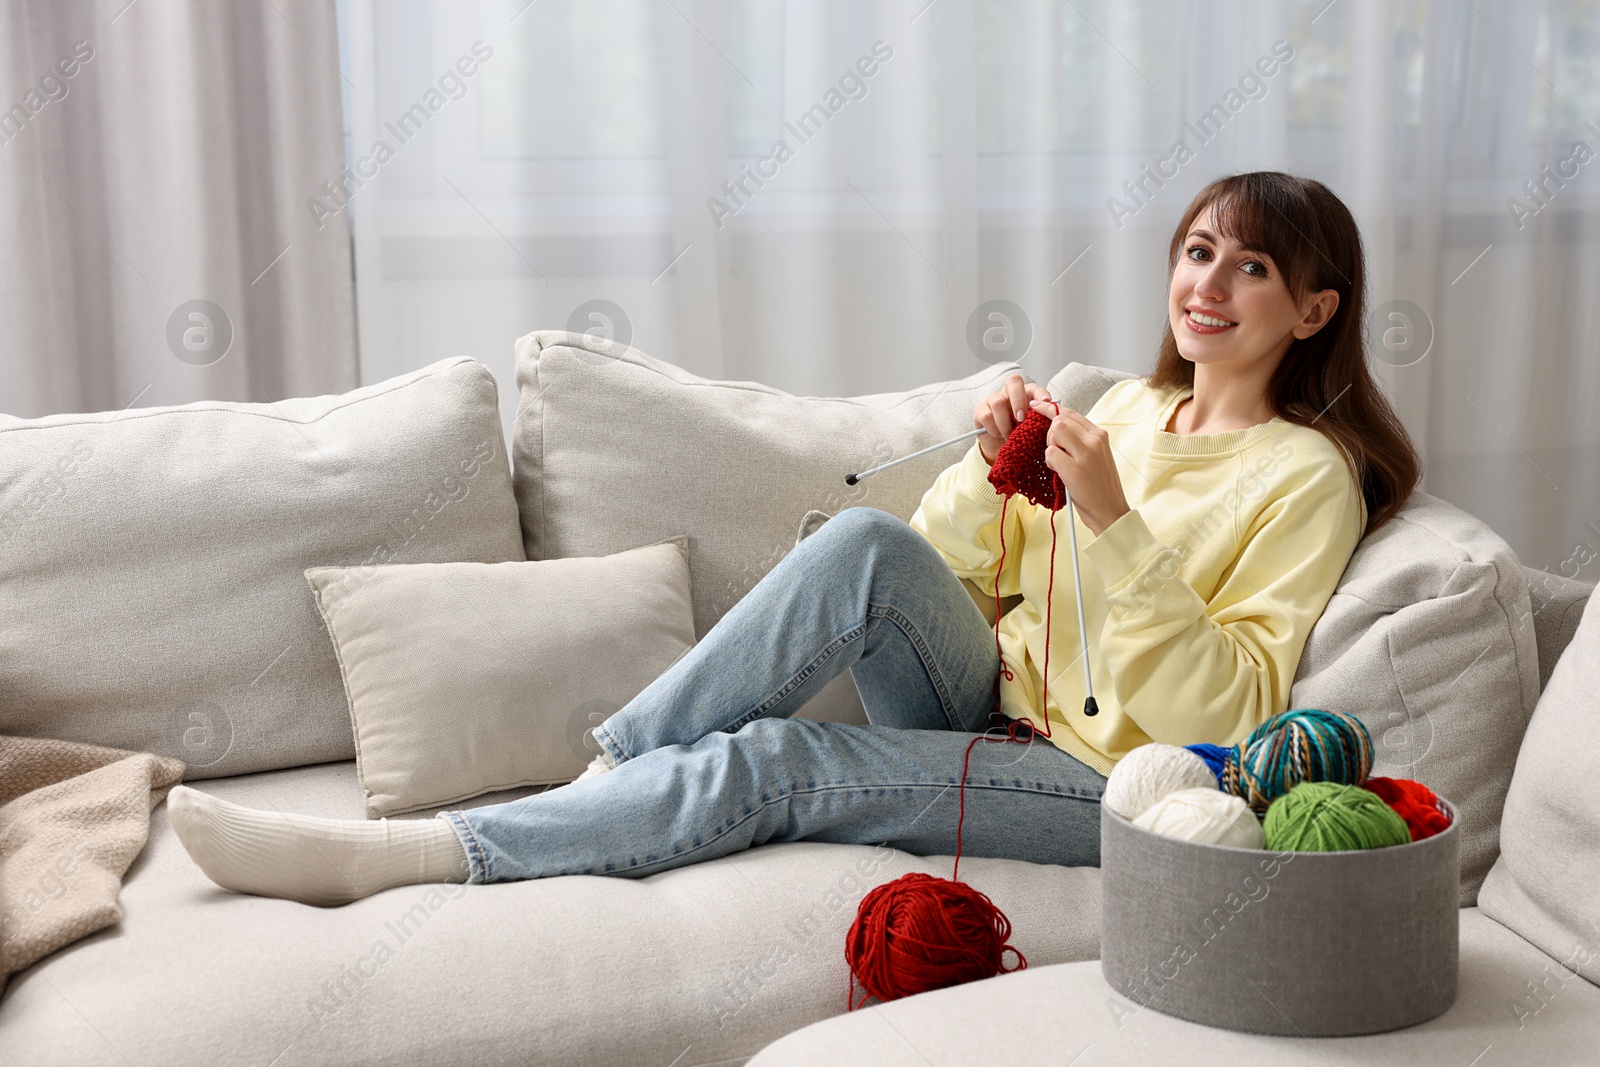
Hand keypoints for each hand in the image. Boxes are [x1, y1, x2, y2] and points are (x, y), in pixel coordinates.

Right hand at [973, 373, 1053, 463]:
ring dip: (1006, 422)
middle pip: (1013, 382)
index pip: (1033, 387)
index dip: (1040, 393)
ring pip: (998, 402)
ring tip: (1010, 435)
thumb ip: (1039, 419)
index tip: (1047, 402)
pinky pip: (987, 416)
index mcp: (1025, 395)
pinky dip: (994, 429)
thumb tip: (1050, 417)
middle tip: (1022, 419)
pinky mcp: (981, 411)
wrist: (1001, 448)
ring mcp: (993, 400)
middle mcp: (1009, 393)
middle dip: (1019, 400)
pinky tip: (998, 434)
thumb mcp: (1032, 428)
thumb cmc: (1019, 435)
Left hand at [1028, 397, 1130, 536]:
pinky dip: (1050, 463)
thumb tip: (1055, 425)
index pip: (1070, 412)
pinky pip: (1050, 454)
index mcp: (1099, 435)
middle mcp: (1095, 440)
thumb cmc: (1099, 486)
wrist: (1110, 512)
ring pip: (1054, 432)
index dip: (1050, 409)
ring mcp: (1086, 454)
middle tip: (1055, 452)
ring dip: (1050, 447)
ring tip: (1059, 463)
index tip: (1036, 407)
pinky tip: (1059, 473)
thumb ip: (1079, 439)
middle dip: (1049, 434)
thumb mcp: (1095, 456)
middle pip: (1059, 420)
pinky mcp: (1075, 469)